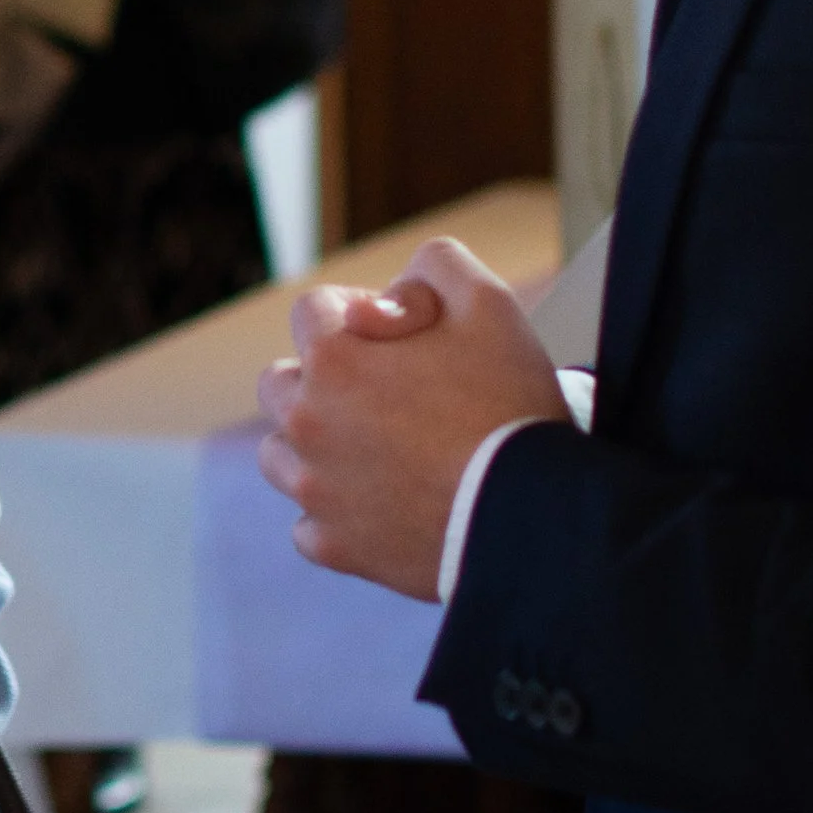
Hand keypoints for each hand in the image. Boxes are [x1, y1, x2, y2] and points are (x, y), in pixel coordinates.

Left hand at [254, 236, 569, 597]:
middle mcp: (305, 424)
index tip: (402, 338)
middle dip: (321, 378)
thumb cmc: (510, 405)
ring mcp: (315, 491)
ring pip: (281, 455)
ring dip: (314, 446)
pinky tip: (381, 505)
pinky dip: (337, 514)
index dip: (360, 313)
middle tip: (385, 394)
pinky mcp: (336, 546)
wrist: (533, 515)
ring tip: (375, 450)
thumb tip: (392, 293)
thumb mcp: (489, 301)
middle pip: (280, 382)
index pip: (313, 310)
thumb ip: (435, 265)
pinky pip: (310, 525)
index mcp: (331, 359)